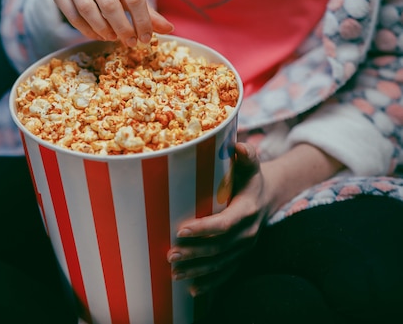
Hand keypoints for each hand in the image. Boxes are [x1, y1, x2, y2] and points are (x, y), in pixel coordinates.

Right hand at [51, 0, 173, 45]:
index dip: (142, 21)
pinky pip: (72, 17)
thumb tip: (169, 30)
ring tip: (112, 37)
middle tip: (130, 42)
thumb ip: (146, 10)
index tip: (146, 38)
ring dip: (103, 30)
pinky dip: (87, 31)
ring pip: (88, 11)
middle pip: (110, 5)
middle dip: (123, 28)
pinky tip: (98, 35)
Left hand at [167, 142, 269, 296]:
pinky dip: (210, 283)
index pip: (224, 223)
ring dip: (197, 270)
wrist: (268, 194)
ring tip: (174, 272)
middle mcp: (248, 232)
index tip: (181, 230)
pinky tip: (192, 290)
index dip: (203, 229)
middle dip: (194, 253)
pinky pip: (226, 273)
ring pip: (220, 263)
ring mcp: (245, 247)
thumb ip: (245, 155)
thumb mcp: (250, 163)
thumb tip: (238, 146)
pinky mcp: (241, 255)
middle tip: (169, 255)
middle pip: (219, 248)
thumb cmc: (249, 175)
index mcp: (248, 209)